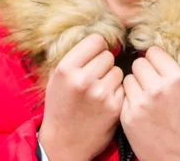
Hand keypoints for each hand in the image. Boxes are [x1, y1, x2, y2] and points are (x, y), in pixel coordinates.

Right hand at [38, 34, 123, 160]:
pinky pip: (123, 86)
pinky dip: (116, 91)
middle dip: (104, 63)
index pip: (96, 40)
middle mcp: (83, 79)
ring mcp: (100, 93)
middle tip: (94, 76)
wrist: (64, 142)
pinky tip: (105, 101)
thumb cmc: (60, 106)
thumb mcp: (57, 78)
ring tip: (98, 89)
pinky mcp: (114, 106)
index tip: (94, 55)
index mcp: (66, 69)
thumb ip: (75, 57)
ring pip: (118, 70)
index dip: (97, 47)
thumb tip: (98, 37)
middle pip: (108, 55)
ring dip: (112, 77)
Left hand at [120, 46, 179, 160]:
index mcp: (176, 80)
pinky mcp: (127, 116)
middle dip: (144, 70)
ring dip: (135, 84)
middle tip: (150, 81)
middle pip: (138, 63)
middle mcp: (156, 89)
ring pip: (128, 78)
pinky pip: (122, 96)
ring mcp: (140, 103)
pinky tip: (139, 107)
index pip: (153, 51)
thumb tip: (176, 50)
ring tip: (145, 95)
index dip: (155, 58)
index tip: (157, 66)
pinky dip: (129, 99)